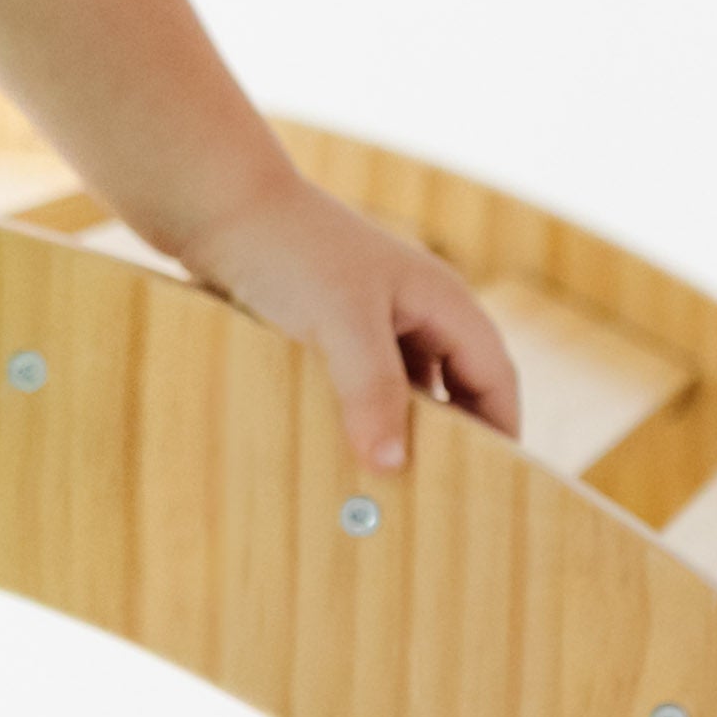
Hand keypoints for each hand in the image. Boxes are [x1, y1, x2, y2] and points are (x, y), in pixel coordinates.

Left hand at [182, 179, 520, 472]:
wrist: (211, 207)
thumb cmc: (287, 251)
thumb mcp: (339, 323)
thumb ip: (372, 391)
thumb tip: (393, 465)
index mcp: (442, 300)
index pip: (495, 377)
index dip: (504, 433)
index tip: (498, 495)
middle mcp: (414, 310)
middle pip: (455, 389)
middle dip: (453, 444)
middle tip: (440, 509)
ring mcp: (369, 320)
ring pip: (402, 392)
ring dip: (398, 434)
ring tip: (387, 496)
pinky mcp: (324, 331)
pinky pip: (357, 386)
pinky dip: (357, 420)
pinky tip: (337, 458)